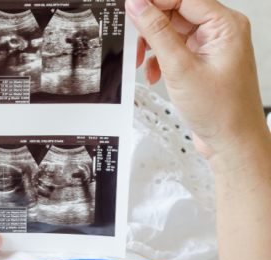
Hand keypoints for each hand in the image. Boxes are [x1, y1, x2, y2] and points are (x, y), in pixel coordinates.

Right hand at [127, 0, 268, 173]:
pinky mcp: (201, 61)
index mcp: (225, 25)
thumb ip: (157, 33)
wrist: (232, 142)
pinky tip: (154, 74)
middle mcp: (220, 31)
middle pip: (175, 12)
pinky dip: (158, 60)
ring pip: (171, 31)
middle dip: (150, 28)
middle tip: (133, 41)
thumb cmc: (221, 111)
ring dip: (152, 46)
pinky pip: (173, 49)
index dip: (153, 2)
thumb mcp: (180, 68)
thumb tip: (138, 5)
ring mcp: (210, 46)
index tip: (130, 8)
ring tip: (142, 62)